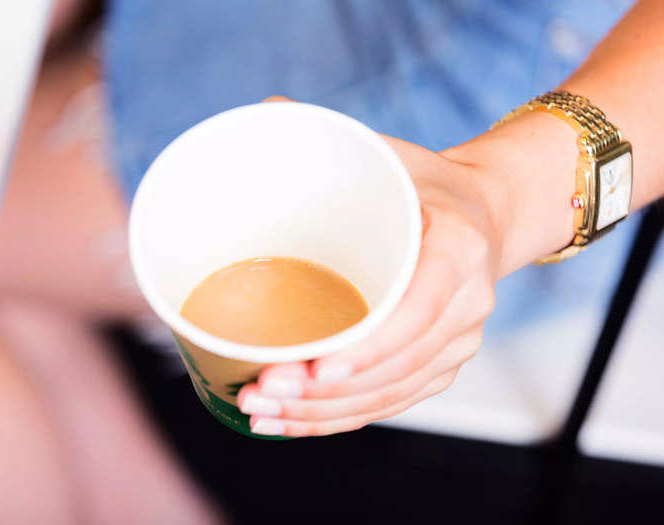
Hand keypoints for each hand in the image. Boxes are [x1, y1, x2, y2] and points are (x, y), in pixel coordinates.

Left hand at [236, 123, 506, 436]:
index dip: (372, 346)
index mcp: (460, 249)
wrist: (482, 216)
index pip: (422, 309)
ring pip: (389, 395)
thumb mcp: (394, 152)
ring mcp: (456, 342)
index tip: (315, 367)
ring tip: (261, 413)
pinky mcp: (438, 363)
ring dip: (323, 414)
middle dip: (324, 391)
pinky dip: (341, 419)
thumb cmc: (429, 185)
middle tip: (260, 391)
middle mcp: (467, 305)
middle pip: (397, 366)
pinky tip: (294, 423)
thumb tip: (262, 114)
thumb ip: (332, 135)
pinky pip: (391, 403)